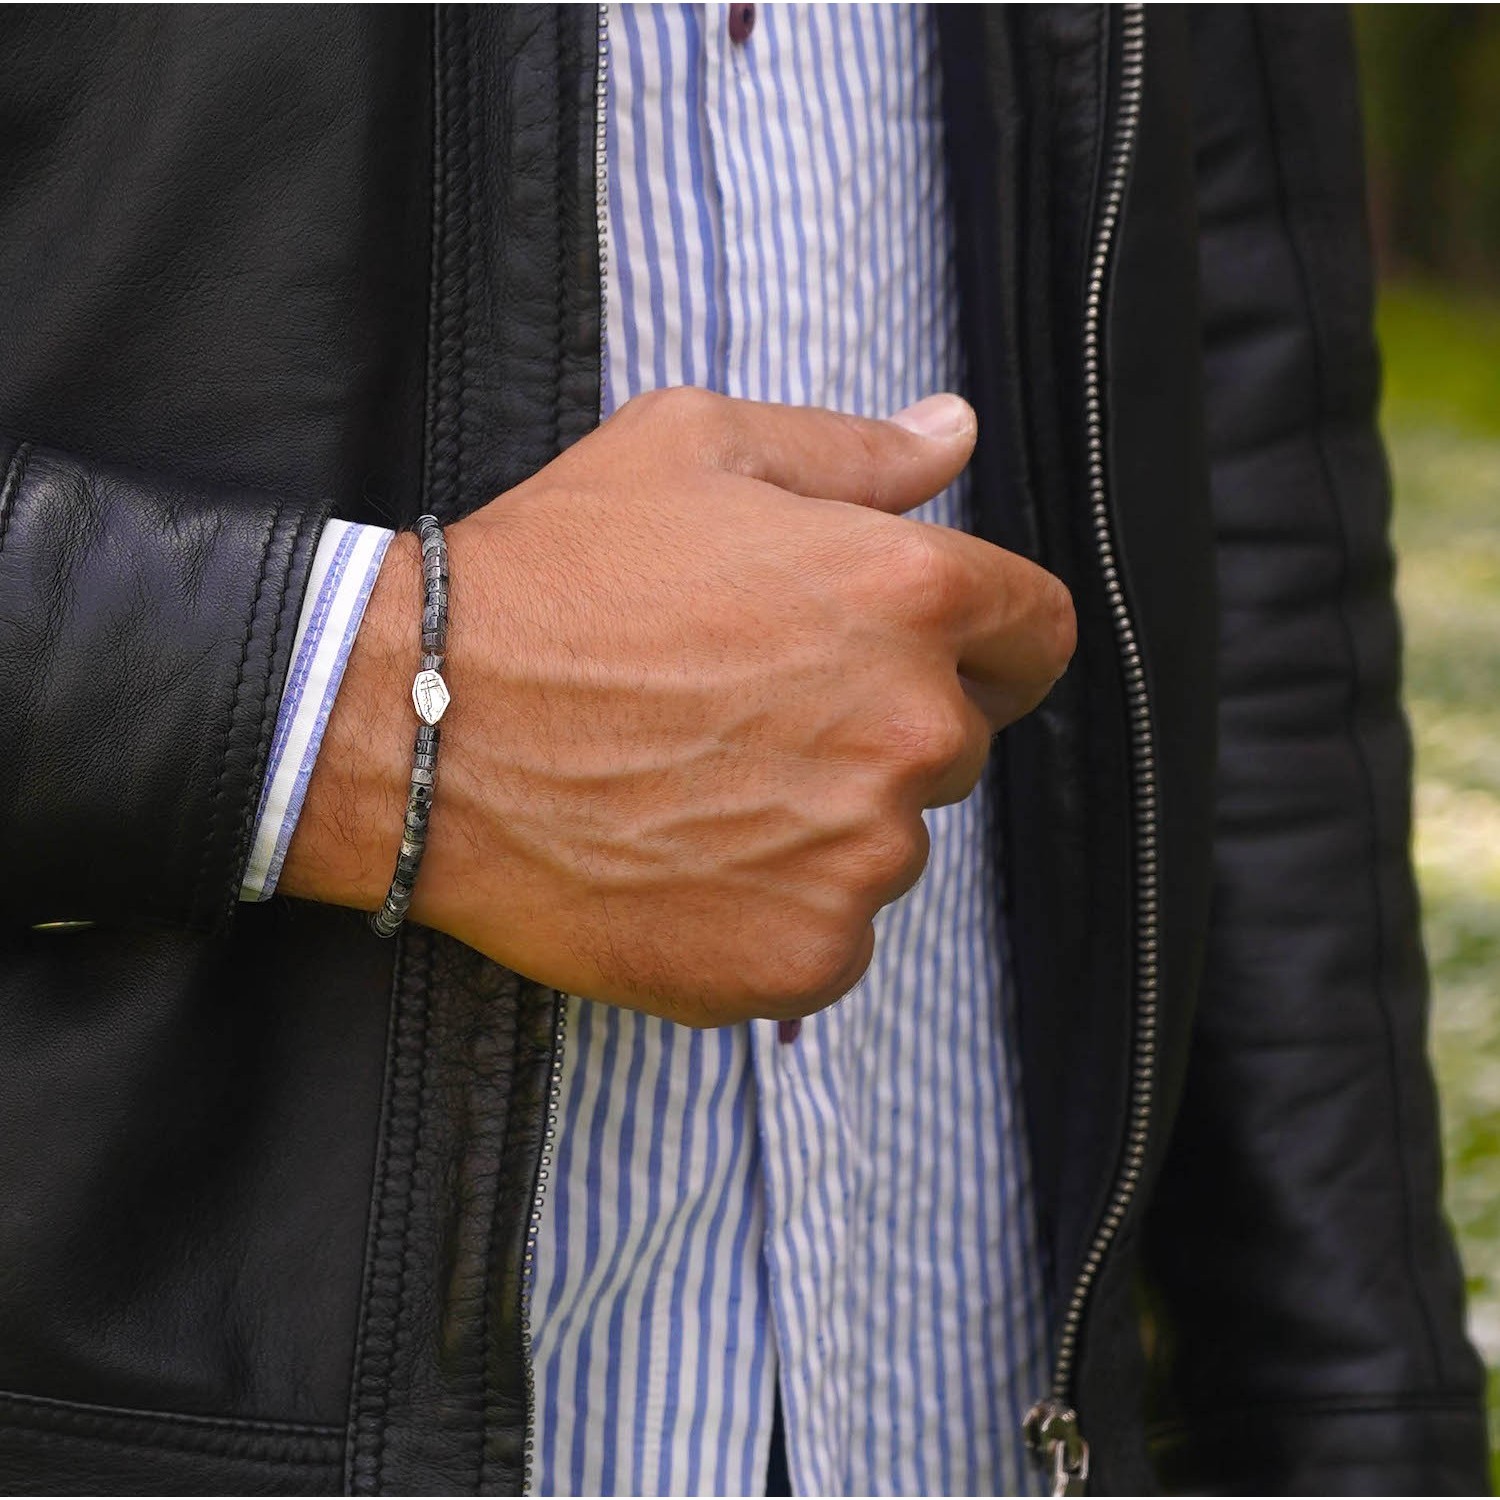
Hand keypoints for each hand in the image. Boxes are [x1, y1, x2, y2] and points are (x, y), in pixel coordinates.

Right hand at [281, 389, 1074, 1024]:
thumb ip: (853, 451)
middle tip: (753, 712)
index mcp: (909, 597)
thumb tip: (956, 430)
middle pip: (958, 743)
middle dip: (883, 724)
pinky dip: (778, 908)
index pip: (1036, 634)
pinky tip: (683, 861)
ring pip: (888, 844)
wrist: (417, 727)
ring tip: (699, 787)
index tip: (922, 653)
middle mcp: (910, 732)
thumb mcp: (695, 452)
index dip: (986, 640)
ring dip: (825, 822)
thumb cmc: (552, 576)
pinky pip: (833, 934)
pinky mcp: (802, 958)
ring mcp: (859, 859)